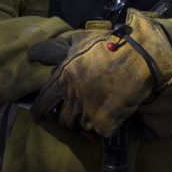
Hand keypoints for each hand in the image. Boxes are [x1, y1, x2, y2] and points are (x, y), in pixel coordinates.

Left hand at [28, 9, 171, 135]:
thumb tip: (33, 53)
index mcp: (62, 79)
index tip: (41, 115)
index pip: (42, 103)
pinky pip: (101, 131)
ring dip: (87, 120)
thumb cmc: (109, 45)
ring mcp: (88, 113)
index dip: (40, 111)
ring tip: (97, 110)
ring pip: (82, 126)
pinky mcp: (105, 124)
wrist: (139, 57)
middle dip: (67, 118)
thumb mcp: (80, 41)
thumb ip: (56, 49)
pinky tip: (113, 113)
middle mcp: (72, 98)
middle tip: (76, 113)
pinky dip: (106, 125)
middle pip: (62, 119)